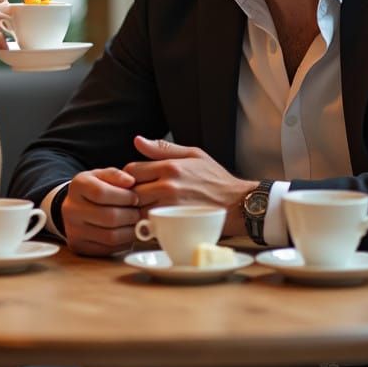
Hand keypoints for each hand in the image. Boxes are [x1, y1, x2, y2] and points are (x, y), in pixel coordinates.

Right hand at [61, 167, 140, 256]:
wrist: (76, 207)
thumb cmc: (94, 190)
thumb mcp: (102, 175)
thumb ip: (116, 175)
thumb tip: (130, 182)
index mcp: (77, 186)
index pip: (101, 193)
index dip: (123, 196)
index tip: (135, 197)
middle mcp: (71, 209)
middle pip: (108, 217)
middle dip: (130, 215)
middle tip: (138, 212)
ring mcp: (73, 230)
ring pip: (110, 236)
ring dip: (130, 231)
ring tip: (135, 223)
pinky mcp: (79, 246)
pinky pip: (108, 249)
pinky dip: (123, 243)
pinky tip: (126, 233)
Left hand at [124, 136, 254, 236]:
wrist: (238, 204)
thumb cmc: (216, 179)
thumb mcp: (193, 154)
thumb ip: (162, 148)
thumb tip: (137, 141)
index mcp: (169, 166)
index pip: (131, 170)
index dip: (130, 176)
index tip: (136, 181)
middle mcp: (167, 186)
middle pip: (131, 191)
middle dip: (131, 194)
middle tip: (138, 197)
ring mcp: (171, 207)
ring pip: (138, 210)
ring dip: (138, 210)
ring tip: (146, 208)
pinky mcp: (176, 224)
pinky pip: (150, 225)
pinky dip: (148, 224)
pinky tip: (155, 220)